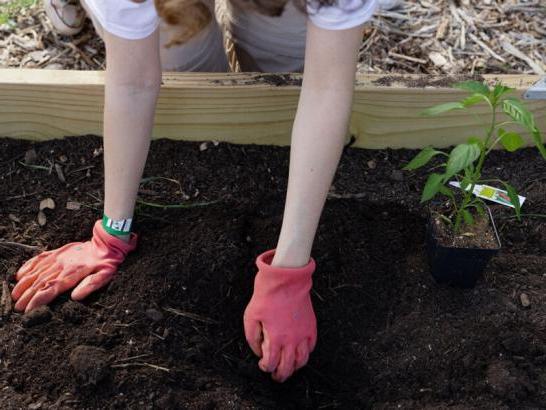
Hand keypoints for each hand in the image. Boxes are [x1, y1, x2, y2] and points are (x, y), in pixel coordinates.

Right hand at [12, 220, 136, 312]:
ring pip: (36, 271)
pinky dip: (27, 266)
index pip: (50, 288)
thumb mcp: (105, 275)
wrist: (105, 243)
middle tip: (17, 308)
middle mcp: (61, 265)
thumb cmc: (106, 262)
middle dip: (27, 296)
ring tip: (15, 295)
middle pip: (39, 282)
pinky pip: (38, 259)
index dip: (37, 300)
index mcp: (72, 273)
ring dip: (24, 284)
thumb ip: (90, 285)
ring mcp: (57, 258)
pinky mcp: (56, 252)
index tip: (27, 310)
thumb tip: (75, 297)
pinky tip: (20, 274)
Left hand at [243, 250, 315, 381]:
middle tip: (276, 376)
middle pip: (288, 367)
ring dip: (295, 368)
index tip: (263, 365)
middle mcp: (291, 340)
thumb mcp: (250, 316)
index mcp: (275, 338)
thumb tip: (258, 351)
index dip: (266, 368)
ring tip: (289, 368)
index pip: (272, 364)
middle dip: (281, 375)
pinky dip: (306, 353)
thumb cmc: (267, 296)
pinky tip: (300, 352)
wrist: (285, 280)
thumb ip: (252, 338)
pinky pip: (312, 346)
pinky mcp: (311, 326)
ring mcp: (303, 334)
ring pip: (302, 360)